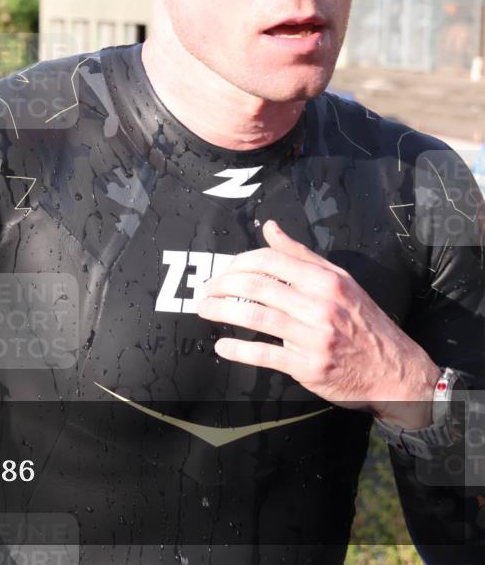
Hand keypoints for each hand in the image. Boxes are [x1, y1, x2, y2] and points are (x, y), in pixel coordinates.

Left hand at [196, 220, 439, 428]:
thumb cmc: (364, 323)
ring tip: (204, 309)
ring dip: (221, 311)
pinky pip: (265, 354)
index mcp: (326, 281)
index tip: (223, 270)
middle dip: (221, 286)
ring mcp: (314, 337)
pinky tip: (222, 345)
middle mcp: (320, 306)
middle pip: (256, 286)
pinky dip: (238, 350)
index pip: (270, 260)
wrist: (395, 372)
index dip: (238, 263)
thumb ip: (301, 255)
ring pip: (255, 317)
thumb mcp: (341, 281)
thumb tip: (270, 227)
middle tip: (204, 290)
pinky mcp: (308, 367)